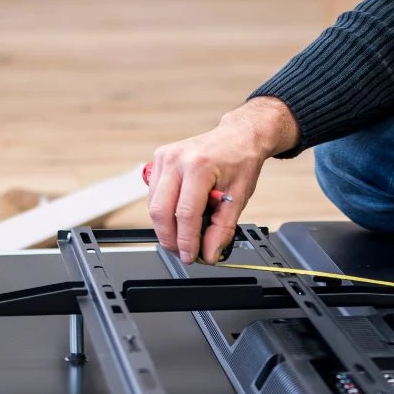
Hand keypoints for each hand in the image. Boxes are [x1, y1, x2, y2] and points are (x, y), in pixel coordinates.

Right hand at [147, 97, 299, 263]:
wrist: (238, 137)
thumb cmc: (240, 162)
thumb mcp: (237, 198)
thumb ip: (222, 229)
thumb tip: (209, 254)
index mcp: (199, 167)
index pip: (185, 214)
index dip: (186, 241)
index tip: (190, 256)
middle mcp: (176, 160)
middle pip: (161, 211)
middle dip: (170, 239)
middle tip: (183, 253)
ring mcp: (164, 158)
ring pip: (154, 205)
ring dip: (165, 228)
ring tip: (183, 238)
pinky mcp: (158, 160)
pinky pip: (153, 195)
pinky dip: (164, 212)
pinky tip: (178, 218)